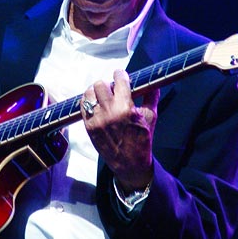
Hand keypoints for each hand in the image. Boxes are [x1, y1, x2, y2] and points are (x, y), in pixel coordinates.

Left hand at [82, 69, 158, 192]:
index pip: (119, 80)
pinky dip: (88, 102)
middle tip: (113, 89)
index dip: (120, 75)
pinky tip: (96, 104)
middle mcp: (109, 113)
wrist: (130, 163)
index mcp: (126, 108)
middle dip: (108, 84)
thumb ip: (151, 97)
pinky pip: (82, 106)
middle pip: (100, 84)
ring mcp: (97, 120)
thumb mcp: (151, 117)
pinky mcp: (88, 127)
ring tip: (103, 96)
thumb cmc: (142, 140)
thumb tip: (154, 84)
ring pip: (89, 93)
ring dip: (96, 92)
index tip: (121, 75)